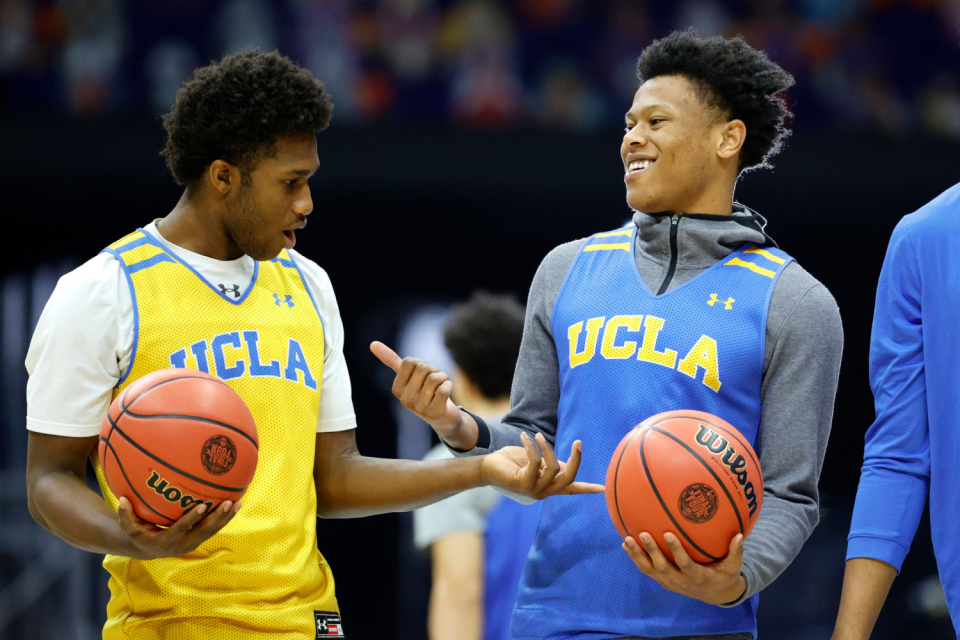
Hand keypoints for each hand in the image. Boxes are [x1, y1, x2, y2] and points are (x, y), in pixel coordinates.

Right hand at [117, 496, 240, 559]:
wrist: (147, 550)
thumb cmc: (137, 534)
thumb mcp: (128, 527)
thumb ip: (125, 515)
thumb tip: (121, 500)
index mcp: (166, 542)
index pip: (180, 530)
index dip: (190, 520)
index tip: (200, 506)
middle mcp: (182, 545)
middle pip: (203, 532)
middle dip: (217, 518)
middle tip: (228, 502)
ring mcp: (192, 543)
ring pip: (212, 531)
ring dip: (226, 518)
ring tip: (238, 503)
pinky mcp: (198, 539)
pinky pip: (213, 528)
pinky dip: (224, 518)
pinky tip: (235, 504)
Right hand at [370, 341, 462, 432]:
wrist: (442, 416)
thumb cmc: (424, 391)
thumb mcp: (407, 375)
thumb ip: (391, 360)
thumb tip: (372, 343)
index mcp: (396, 389)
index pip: (409, 361)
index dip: (421, 363)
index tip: (422, 375)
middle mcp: (405, 400)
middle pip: (423, 368)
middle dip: (433, 370)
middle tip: (434, 382)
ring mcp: (419, 408)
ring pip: (434, 378)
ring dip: (443, 377)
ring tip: (441, 386)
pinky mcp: (435, 413)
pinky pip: (444, 389)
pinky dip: (449, 385)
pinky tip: (446, 392)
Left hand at [480, 431, 604, 498]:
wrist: (487, 467)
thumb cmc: (512, 462)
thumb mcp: (536, 462)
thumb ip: (551, 464)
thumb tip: (565, 463)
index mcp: (548, 486)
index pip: (572, 489)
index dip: (588, 488)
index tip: (605, 490)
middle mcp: (543, 491)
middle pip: (569, 479)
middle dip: (576, 460)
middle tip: (578, 442)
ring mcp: (533, 490)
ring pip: (554, 467)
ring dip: (547, 447)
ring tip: (537, 435)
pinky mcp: (522, 483)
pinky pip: (536, 461)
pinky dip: (532, 446)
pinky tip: (524, 437)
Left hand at [622, 531, 746, 604]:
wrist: (714, 593)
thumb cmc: (725, 575)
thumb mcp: (734, 566)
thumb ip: (736, 551)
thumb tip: (740, 535)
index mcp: (698, 577)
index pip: (685, 564)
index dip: (675, 550)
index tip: (667, 533)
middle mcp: (681, 582)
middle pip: (662, 568)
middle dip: (652, 552)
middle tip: (642, 534)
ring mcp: (669, 582)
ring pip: (650, 570)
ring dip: (638, 555)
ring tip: (627, 539)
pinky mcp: (663, 580)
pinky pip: (646, 569)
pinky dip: (635, 558)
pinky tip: (625, 544)